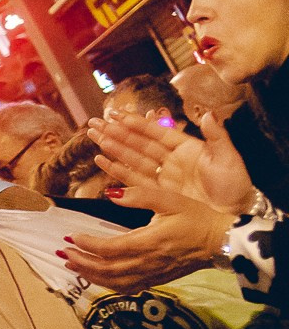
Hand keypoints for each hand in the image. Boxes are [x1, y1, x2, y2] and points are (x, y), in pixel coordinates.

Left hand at [63, 182, 229, 290]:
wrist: (222, 241)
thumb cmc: (197, 217)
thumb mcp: (170, 199)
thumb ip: (140, 195)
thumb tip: (112, 194)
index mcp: (150, 242)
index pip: (109, 248)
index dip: (88, 244)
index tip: (71, 236)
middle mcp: (148, 262)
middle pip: (106, 268)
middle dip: (81, 262)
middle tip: (62, 253)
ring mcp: (152, 274)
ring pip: (114, 281)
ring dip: (90, 275)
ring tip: (72, 265)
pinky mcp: (157, 279)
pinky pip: (127, 287)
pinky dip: (108, 285)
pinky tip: (97, 278)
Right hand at [90, 113, 252, 212]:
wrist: (232, 214)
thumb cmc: (234, 185)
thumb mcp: (228, 158)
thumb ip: (216, 136)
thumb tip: (208, 114)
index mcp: (186, 148)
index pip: (156, 132)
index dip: (137, 124)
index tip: (117, 115)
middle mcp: (170, 160)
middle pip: (138, 143)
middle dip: (116, 133)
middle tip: (95, 123)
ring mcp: (163, 176)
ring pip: (132, 159)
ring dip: (112, 148)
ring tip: (93, 137)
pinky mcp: (157, 193)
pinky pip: (133, 179)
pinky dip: (116, 170)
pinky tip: (102, 161)